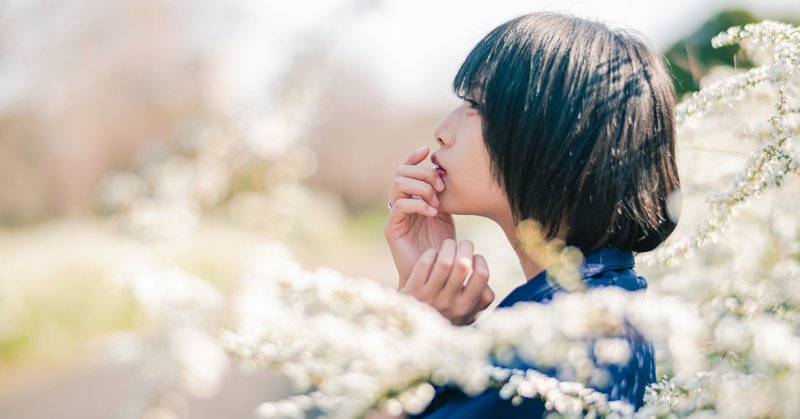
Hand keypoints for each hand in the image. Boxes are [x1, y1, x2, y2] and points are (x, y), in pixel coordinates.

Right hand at [385, 146, 455, 289]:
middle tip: (440, 186)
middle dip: (423, 173)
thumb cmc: (443, 247)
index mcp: (412, 197)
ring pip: (398, 184)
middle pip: (401, 172)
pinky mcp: (392, 228)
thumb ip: (443, 195)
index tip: (429, 149)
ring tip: (436, 201)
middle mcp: (400, 203)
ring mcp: (395, 215)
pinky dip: (418, 204)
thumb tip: (446, 171)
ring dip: (421, 187)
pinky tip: (432, 212)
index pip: (406, 168)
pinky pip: (399, 206)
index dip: (414, 156)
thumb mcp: (447, 214)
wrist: (435, 274)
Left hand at [400, 240, 494, 325]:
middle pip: (463, 264)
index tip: (474, 258)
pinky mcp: (412, 290)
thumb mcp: (465, 314)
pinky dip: (430, 253)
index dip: (480, 260)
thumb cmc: (444, 314)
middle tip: (462, 244)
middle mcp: (449, 302)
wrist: (413, 325)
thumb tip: (488, 289)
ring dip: (448, 247)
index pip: (481, 275)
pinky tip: (431, 254)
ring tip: (448, 245)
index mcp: (466, 306)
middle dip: (465, 246)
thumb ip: (481, 301)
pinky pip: (424, 263)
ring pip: (444, 261)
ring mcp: (430, 296)